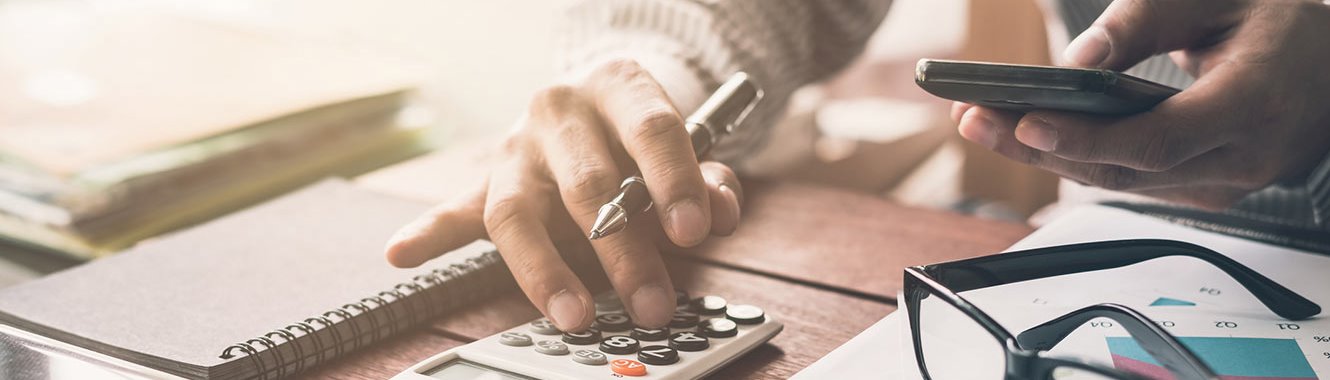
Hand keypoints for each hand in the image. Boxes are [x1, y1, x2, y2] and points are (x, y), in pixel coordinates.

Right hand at [383, 59, 743, 330]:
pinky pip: (455, 209)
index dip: (675, 181)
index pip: (650, 129)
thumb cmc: (641, 137)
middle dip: (623, 249)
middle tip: (652, 301)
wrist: (594, 104)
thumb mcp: (687, 149)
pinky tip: (402, 252)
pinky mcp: (486, 181)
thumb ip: (708, 180)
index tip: (694, 232)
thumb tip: (720, 213)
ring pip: (519, 209)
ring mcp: (517, 148)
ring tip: (574, 315)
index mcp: (617, 88)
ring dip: (546, 270)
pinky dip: (429, 234)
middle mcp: (560, 111)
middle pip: (588, 182)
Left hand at [954, 0, 1329, 209]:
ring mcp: (1226, 182)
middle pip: (1125, 169)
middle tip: (974, 121)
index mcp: (1254, 102)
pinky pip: (1133, 180)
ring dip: (1046, 156)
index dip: (1087, 138)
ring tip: (983, 124)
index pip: (1158, 139)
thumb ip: (1142, 23)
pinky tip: (1026, 135)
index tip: (1026, 122)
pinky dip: (1078, 157)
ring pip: (1122, 182)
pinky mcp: (1206, 190)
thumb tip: (1076, 60)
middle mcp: (1242, 156)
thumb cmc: (1277, 25)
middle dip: (1039, 148)